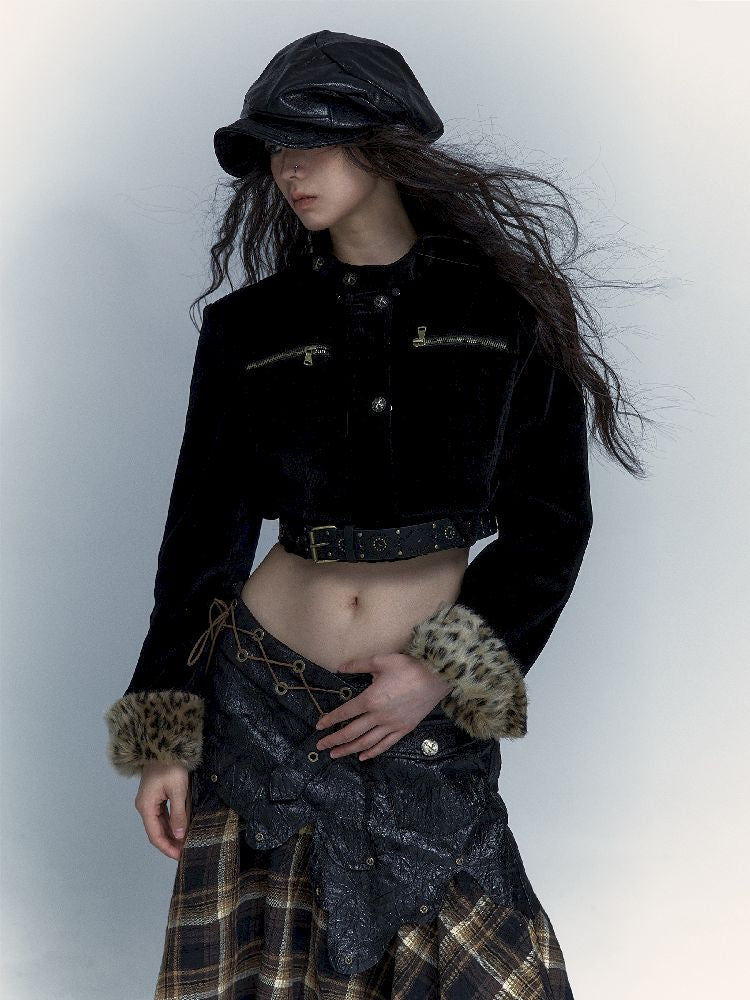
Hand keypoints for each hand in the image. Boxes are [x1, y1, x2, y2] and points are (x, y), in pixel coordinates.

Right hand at [134, 761, 191, 859]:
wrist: (165, 746)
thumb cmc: (171, 766)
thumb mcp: (178, 791)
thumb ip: (178, 814)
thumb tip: (179, 835)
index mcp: (146, 807)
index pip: (155, 835)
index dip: (167, 848)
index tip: (180, 856)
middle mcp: (144, 806)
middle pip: (156, 831)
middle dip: (170, 843)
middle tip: (185, 851)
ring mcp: (149, 801)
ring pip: (159, 824)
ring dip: (171, 834)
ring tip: (185, 843)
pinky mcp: (155, 795)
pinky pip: (162, 815)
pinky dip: (171, 823)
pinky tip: (181, 827)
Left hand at [314, 652, 452, 760]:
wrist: (436, 677)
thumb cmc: (408, 666)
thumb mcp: (380, 660)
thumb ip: (358, 665)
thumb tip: (338, 668)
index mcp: (370, 699)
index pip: (345, 713)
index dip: (330, 720)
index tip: (319, 725)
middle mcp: (379, 716)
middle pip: (352, 732)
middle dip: (334, 740)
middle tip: (320, 746)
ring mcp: (392, 725)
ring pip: (366, 742)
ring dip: (348, 750)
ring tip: (335, 754)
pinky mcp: (404, 729)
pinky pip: (385, 745)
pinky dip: (372, 752)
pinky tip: (362, 756)